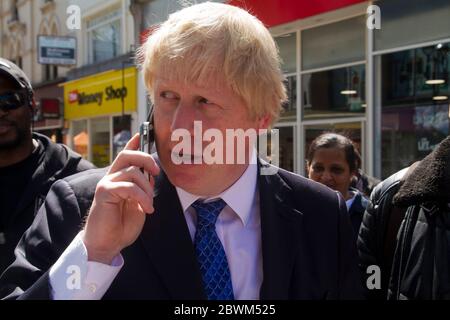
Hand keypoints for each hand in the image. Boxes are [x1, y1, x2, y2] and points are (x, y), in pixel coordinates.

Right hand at [83, 133, 159, 263]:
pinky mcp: (104, 192)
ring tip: (149, 205)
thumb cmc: (122, 226)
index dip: (133, 143)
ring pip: (133, 172)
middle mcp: (111, 177)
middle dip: (146, 158)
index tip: (142, 133)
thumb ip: (143, 188)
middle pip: (127, 155)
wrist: (107, 244)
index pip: (126, 155)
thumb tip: (150, 174)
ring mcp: (106, 184)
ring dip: (147, 189)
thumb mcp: (139, 203)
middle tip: (156, 171)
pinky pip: (129, 187)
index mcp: (119, 179)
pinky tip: (146, 208)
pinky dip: (142, 197)